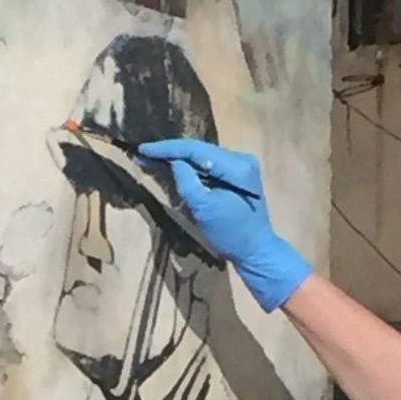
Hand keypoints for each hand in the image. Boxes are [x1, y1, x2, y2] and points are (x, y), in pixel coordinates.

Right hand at [139, 139, 313, 311]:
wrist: (256, 251)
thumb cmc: (231, 235)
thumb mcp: (205, 210)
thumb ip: (187, 182)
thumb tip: (174, 162)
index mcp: (237, 166)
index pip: (196, 149)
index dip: (168, 149)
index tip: (144, 149)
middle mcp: (242, 159)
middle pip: (200, 149)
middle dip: (172, 152)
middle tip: (145, 154)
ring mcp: (242, 165)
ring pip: (204, 156)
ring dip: (181, 158)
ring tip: (155, 158)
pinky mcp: (239, 174)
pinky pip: (210, 164)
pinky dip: (192, 167)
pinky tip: (176, 167)